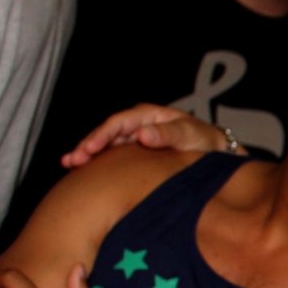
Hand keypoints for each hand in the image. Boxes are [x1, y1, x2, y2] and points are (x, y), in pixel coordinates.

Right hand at [61, 104, 235, 167]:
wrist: (218, 155)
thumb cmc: (206, 142)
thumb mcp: (190, 136)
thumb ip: (168, 134)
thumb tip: (142, 135)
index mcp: (148, 115)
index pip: (118, 123)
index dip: (101, 135)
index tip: (89, 150)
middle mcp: (138, 124)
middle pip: (107, 133)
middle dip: (87, 145)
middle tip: (70, 161)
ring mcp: (136, 138)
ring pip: (107, 145)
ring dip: (88, 154)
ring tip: (69, 165)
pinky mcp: (137, 153)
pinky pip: (115, 156)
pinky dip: (100, 163)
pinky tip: (85, 173)